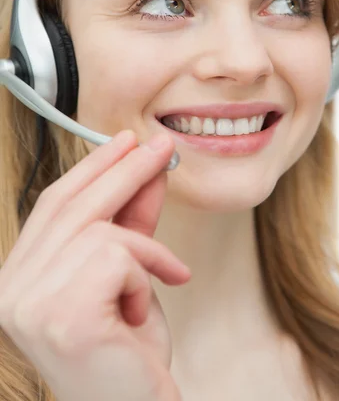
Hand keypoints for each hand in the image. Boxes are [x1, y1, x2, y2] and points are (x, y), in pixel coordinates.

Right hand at [0, 130, 189, 400]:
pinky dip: (147, 272)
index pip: (52, 206)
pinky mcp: (62, 314)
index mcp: (17, 280)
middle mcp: (11, 291)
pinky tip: (142, 308)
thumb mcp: (128, 273)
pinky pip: (118, 255)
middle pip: (73, 207)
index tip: (124, 142)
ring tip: (167, 274)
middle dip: (124, 170)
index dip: (90, 167)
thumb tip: (145, 170)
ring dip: (145, 247)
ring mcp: (29, 304)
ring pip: (99, 228)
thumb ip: (131, 221)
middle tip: (161, 149)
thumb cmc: (128, 352)